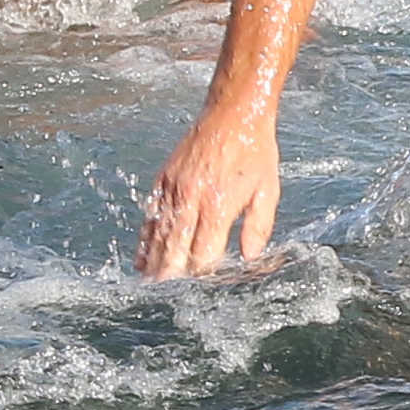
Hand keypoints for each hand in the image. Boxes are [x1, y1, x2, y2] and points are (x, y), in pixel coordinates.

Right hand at [139, 104, 280, 277]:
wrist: (234, 112)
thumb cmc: (254, 152)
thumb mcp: (267, 191)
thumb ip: (258, 227)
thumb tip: (249, 257)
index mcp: (219, 205)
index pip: (203, 252)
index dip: (199, 274)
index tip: (198, 288)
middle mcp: (192, 198)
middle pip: (174, 247)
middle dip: (168, 275)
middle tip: (161, 297)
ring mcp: (174, 187)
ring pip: (158, 233)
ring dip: (153, 261)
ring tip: (148, 285)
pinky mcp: (164, 178)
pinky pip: (150, 214)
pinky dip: (145, 238)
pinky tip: (142, 257)